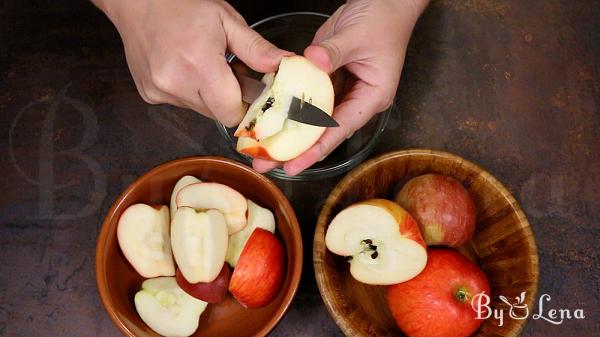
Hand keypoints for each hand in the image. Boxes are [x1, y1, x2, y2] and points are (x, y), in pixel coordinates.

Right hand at [94, 0, 290, 126]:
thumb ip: (256, 49)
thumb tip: (285, 65)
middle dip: (229, 97)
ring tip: (204, 66)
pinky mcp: (150, 95)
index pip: (232, 113)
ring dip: (209, 94)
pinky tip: (185, 68)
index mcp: (199, 64)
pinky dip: (189, 91)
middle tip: (228, 71)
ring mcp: (159, 92)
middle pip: (217, 114)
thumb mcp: (226, 20)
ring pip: (200, 110)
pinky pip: (182, 103)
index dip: (245, 104)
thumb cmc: (181, 4)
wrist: (135, 0)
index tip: (250, 89)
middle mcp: (175, 83)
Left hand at [252, 0, 428, 174]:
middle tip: (265, 163)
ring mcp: (340, 90)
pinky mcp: (327, 78)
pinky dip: (289, 106)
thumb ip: (334, 51)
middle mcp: (356, 100)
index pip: (340, 129)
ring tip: (260, 147)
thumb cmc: (382, 19)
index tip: (292, 165)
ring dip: (288, 131)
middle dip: (295, 149)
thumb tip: (311, 61)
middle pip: (323, 131)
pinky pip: (307, 97)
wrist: (384, 2)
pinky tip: (268, 116)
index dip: (315, 149)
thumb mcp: (357, 35)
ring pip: (312, 118)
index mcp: (372, 97)